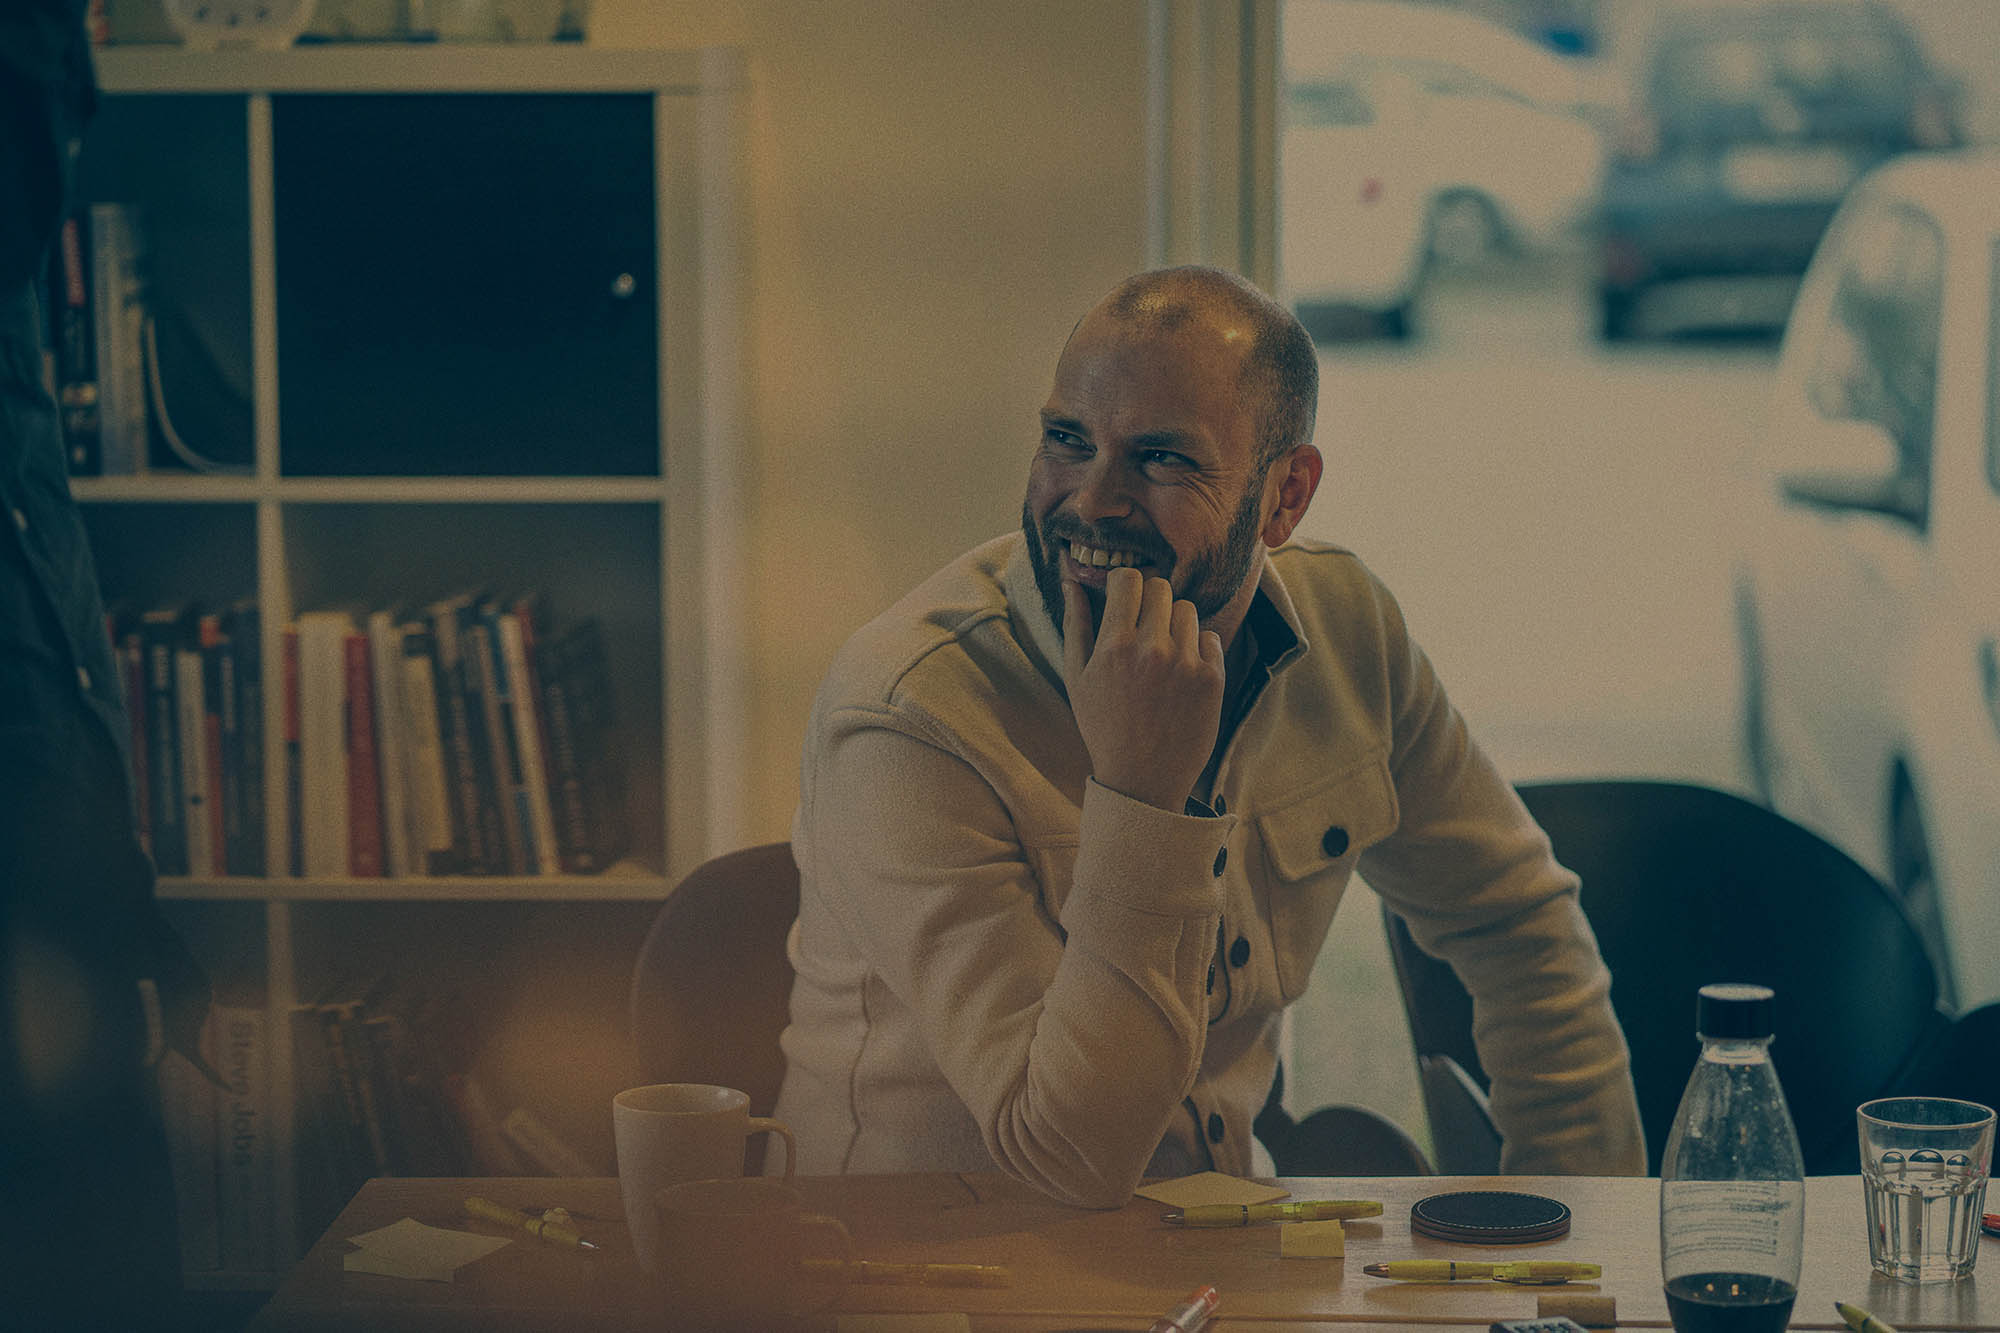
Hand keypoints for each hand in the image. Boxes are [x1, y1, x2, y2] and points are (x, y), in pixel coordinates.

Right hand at [1062, 567, 1225, 811]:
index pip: (1129, 579)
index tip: (1124, 599)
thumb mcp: (1077, 678)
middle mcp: (1153, 648)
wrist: (1143, 779)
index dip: (1125, 584)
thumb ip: (1075, 624)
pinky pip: (1210, 637)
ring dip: (1175, 624)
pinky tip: (1182, 674)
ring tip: (1163, 655)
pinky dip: (1198, 648)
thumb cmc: (1104, 728)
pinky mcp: (1212, 679)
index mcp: (1115, 645)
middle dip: (1150, 601)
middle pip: (1161, 587)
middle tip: (1144, 629)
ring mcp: (1186, 663)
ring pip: (1187, 610)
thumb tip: (1071, 580)